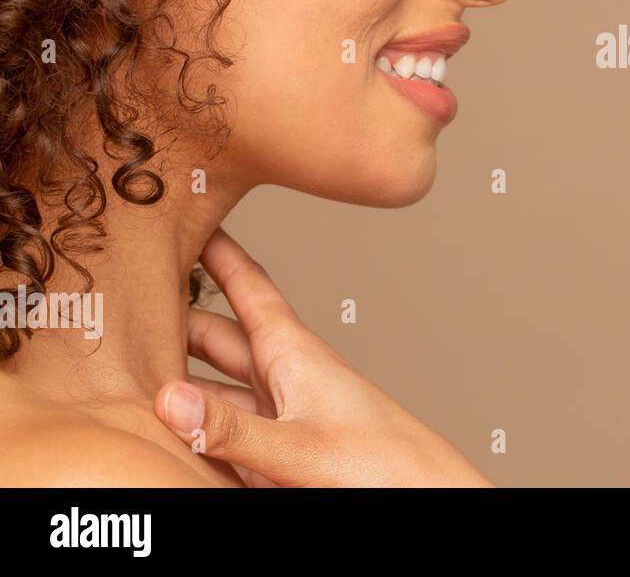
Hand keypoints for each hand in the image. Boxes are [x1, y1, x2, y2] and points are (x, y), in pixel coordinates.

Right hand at [154, 227, 492, 486]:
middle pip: (216, 334)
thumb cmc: (383, 464)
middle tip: (126, 295)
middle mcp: (284, 374)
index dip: (216, 251)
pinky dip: (194, 417)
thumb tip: (166, 400)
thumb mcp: (300, 446)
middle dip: (176, 315)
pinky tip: (168, 421)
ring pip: (215, 381)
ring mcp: (280, 412)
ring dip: (178, 369)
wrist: (424, 495)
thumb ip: (233, 428)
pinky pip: (224, 424)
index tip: (188, 212)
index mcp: (294, 353)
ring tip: (130, 354)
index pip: (247, 287)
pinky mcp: (279, 449)